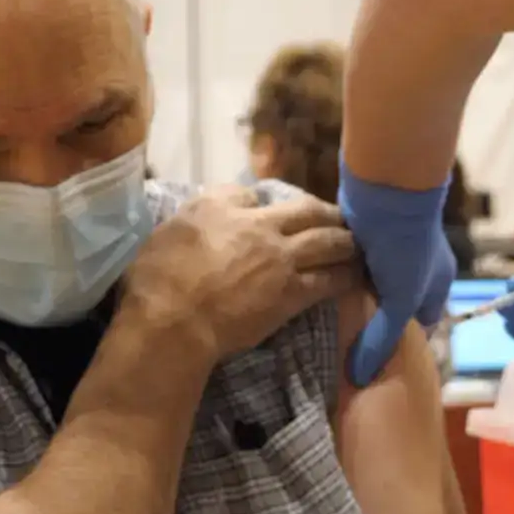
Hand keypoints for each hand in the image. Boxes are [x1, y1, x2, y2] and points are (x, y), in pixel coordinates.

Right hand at [122, 185, 360, 363]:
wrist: (172, 323)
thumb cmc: (156, 281)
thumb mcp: (165, 233)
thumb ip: (193, 217)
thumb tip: (210, 214)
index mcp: (219, 206)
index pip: (249, 191)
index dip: (266, 199)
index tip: (273, 208)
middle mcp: (257, 224)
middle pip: (306, 209)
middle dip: (327, 212)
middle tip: (341, 218)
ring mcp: (279, 258)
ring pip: (328, 240)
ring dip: (347, 240)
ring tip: (358, 244)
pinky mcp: (291, 293)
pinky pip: (329, 280)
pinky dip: (346, 275)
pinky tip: (355, 276)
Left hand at [338, 162, 456, 386]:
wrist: (389, 190)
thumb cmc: (406, 250)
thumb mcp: (399, 303)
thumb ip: (381, 339)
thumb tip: (359, 378)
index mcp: (437, 284)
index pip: (421, 324)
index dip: (400, 343)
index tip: (373, 362)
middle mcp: (417, 267)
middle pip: (394, 303)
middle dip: (374, 319)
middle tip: (346, 344)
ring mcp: (391, 249)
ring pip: (370, 281)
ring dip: (354, 293)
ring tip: (327, 317)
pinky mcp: (367, 233)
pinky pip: (352, 260)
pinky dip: (340, 270)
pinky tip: (320, 283)